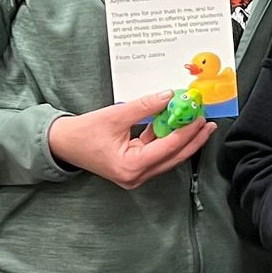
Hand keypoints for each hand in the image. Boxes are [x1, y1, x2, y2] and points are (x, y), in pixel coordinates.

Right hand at [47, 93, 213, 190]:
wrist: (63, 145)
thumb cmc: (83, 133)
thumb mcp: (116, 115)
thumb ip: (144, 106)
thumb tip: (169, 96)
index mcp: (131, 166)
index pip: (168, 147)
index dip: (186, 131)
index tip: (199, 116)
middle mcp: (136, 176)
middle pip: (174, 157)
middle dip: (192, 140)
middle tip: (208, 124)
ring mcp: (136, 175)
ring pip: (168, 158)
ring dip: (182, 140)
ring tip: (197, 123)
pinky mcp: (134, 169)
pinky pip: (157, 155)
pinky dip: (167, 141)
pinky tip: (176, 127)